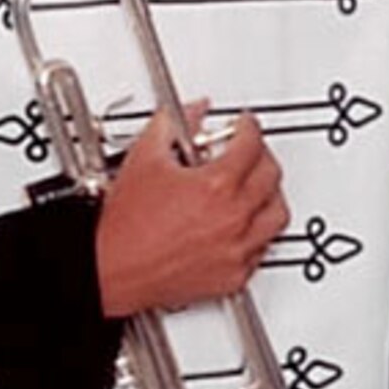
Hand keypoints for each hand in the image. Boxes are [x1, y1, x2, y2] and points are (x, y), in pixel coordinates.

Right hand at [95, 106, 286, 317]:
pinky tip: (244, 224)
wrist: (111, 269)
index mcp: (216, 185)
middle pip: (272, 176)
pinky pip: (262, 249)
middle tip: (248, 151)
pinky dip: (259, 233)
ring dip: (270, 195)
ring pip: (277, 215)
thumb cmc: (124, 226)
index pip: (251, 144)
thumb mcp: (144, 158)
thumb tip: (192, 112)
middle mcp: (234, 218)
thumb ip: (172, 124)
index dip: (248, 127)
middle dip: (262, 156)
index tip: (244, 126)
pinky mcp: (233, 277)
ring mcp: (237, 250)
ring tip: (255, 187)